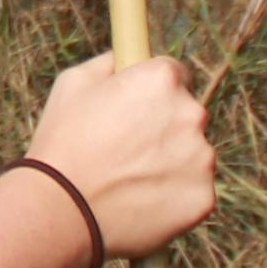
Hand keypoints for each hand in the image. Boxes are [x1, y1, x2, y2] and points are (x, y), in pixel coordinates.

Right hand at [26, 53, 215, 260]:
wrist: (62, 209)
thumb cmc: (62, 140)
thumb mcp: (73, 83)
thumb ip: (109, 63)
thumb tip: (125, 59)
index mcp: (161, 80)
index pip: (175, 73)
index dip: (152, 89)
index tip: (136, 105)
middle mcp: (191, 114)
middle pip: (187, 113)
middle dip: (164, 124)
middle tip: (126, 145)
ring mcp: (202, 158)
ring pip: (191, 153)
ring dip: (170, 160)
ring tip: (128, 176)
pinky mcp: (204, 197)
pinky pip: (192, 189)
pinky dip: (172, 193)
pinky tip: (138, 198)